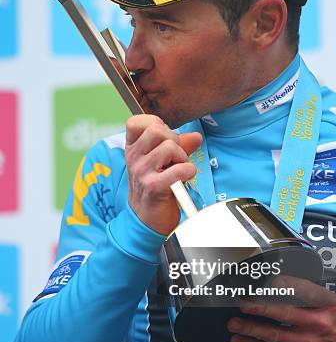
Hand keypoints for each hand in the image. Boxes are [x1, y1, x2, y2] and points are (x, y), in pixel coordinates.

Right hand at [126, 114, 201, 234]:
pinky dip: (188, 171)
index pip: (136, 122)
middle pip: (156, 130)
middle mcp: (133, 158)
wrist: (148, 219)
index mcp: (133, 149)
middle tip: (175, 157)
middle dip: (174, 140)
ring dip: (182, 158)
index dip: (156, 124)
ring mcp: (141, 172)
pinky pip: (178, 169)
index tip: (164, 139)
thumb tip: (196, 136)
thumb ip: (179, 146)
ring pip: (169, 147)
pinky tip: (185, 178)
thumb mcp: (164, 162)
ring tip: (179, 170)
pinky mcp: (153, 187)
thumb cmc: (156, 187)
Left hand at [227, 275, 335, 341]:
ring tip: (233, 323)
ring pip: (272, 334)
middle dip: (257, 307)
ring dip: (249, 328)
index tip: (260, 282)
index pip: (298, 291)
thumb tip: (279, 284)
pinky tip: (240, 340)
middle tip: (240, 303)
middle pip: (281, 312)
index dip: (277, 286)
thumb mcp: (332, 306)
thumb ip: (309, 296)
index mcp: (325, 305)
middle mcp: (316, 323)